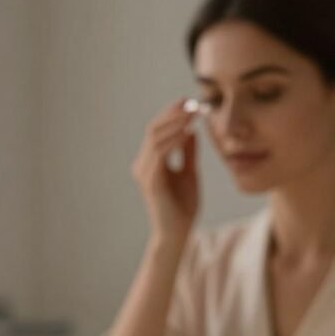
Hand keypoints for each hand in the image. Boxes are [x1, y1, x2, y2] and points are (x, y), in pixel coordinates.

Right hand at [131, 99, 199, 241]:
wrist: (178, 233)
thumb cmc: (183, 207)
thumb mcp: (189, 173)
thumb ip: (187, 152)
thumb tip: (190, 129)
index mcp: (151, 162)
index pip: (158, 130)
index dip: (172, 114)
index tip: (190, 102)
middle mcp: (143, 164)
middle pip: (154, 129)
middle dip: (173, 113)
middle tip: (191, 102)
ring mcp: (144, 172)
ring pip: (155, 137)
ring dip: (174, 122)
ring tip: (192, 112)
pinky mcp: (150, 181)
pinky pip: (160, 152)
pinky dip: (173, 139)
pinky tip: (187, 131)